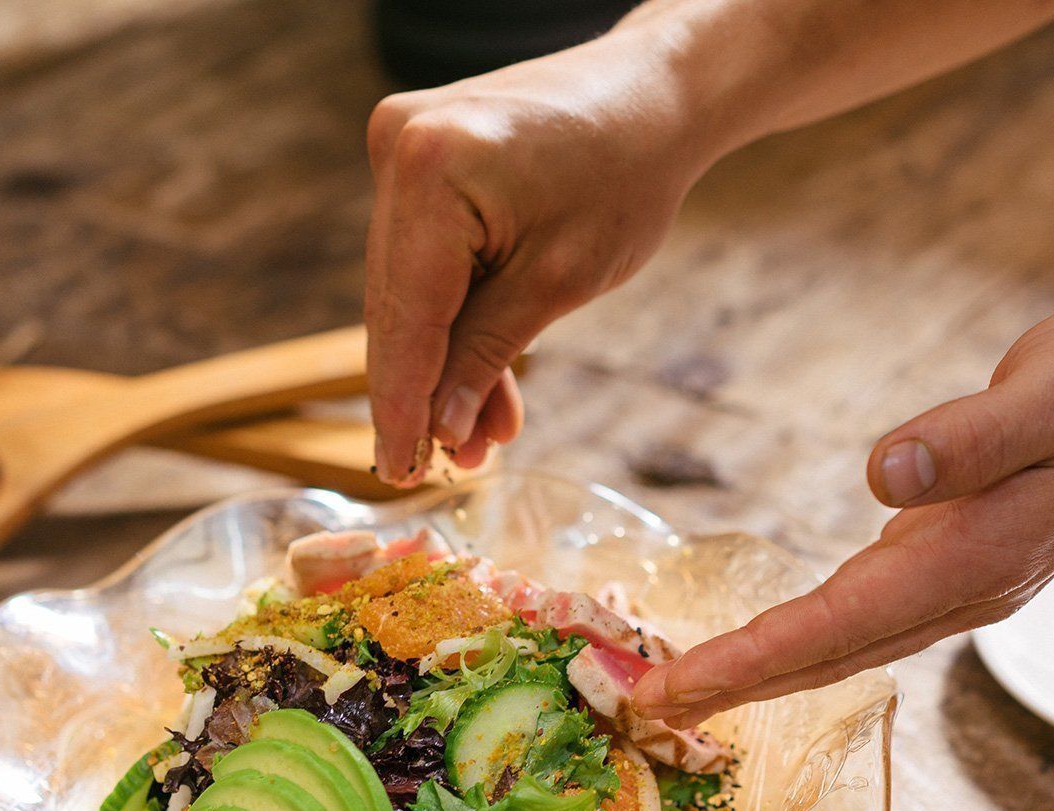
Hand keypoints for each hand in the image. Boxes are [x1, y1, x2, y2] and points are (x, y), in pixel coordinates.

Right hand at [364, 34, 713, 482]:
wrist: (656, 94)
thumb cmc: (626, 176)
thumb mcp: (559, 283)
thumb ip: (487, 355)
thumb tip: (440, 431)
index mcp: (431, 170)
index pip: (405, 314)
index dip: (401, 404)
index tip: (397, 472)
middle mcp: (398, 147)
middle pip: (397, 304)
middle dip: (425, 391)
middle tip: (441, 469)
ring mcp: (401, 146)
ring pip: (409, 287)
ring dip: (443, 363)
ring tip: (476, 441)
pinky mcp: (417, 157)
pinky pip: (425, 257)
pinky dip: (455, 315)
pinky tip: (478, 388)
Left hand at [633, 301, 1053, 722]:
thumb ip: (974, 435)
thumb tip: (886, 473)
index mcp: (975, 553)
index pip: (843, 620)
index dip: (756, 657)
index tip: (679, 684)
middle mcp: (963, 589)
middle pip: (833, 653)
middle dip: (739, 684)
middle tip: (645, 705)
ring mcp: (962, 588)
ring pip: (847, 646)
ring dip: (766, 672)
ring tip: (684, 686)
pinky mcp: (957, 568)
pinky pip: (865, 622)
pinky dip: (805, 642)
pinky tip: (766, 646)